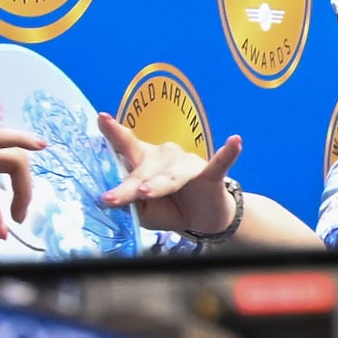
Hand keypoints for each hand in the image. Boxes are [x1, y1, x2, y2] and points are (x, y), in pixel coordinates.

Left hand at [96, 114, 248, 239]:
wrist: (202, 220)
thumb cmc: (168, 208)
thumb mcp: (142, 211)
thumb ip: (128, 204)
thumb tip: (110, 200)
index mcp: (143, 162)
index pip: (125, 145)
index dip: (114, 131)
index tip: (102, 118)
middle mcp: (164, 156)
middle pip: (144, 167)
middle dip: (128, 185)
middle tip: (111, 199)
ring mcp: (188, 163)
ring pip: (172, 174)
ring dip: (160, 183)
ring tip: (146, 192)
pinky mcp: (211, 174)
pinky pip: (220, 163)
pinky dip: (227, 153)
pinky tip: (234, 141)